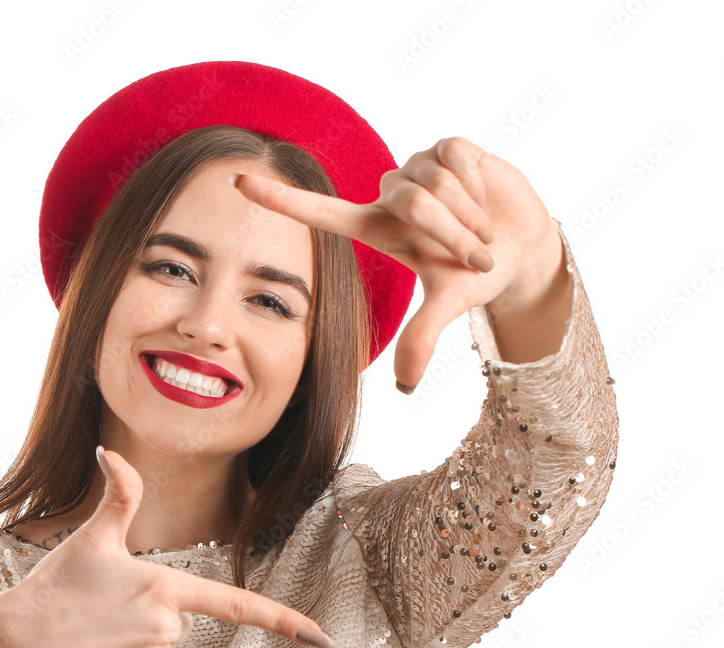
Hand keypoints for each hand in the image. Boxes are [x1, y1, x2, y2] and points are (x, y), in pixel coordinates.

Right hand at [0, 447, 333, 647]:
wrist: (10, 642)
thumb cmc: (55, 584)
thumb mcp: (91, 537)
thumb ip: (118, 495)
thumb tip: (110, 451)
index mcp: (164, 585)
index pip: (234, 604)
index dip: (281, 620)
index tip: (321, 639)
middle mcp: (165, 627)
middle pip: (182, 621)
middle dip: (153, 614)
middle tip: (107, 608)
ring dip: (139, 644)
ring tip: (97, 633)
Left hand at [231, 137, 555, 388]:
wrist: (522, 247)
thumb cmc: (475, 275)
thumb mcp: (450, 304)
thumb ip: (423, 336)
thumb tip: (404, 388)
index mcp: (376, 228)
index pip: (320, 211)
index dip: (280, 201)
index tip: (236, 184)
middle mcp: (390, 195)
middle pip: (410, 201)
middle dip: (450, 233)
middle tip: (474, 255)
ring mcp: (419, 167)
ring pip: (435, 183)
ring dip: (469, 216)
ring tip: (482, 229)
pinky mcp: (450, 147)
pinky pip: (458, 159)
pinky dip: (480, 185)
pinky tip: (487, 196)